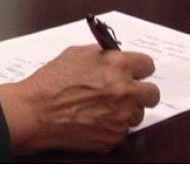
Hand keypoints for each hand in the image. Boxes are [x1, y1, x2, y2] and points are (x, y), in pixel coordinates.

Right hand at [0, 44, 158, 153]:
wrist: (37, 110)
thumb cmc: (52, 80)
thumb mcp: (75, 54)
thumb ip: (101, 54)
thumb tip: (114, 56)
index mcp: (116, 65)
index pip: (147, 64)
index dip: (138, 67)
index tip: (133, 71)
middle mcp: (124, 90)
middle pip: (152, 93)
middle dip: (139, 90)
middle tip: (123, 90)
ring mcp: (122, 116)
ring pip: (138, 113)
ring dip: (125, 109)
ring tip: (101, 105)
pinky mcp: (116, 137)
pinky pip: (124, 129)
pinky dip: (113, 124)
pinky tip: (94, 117)